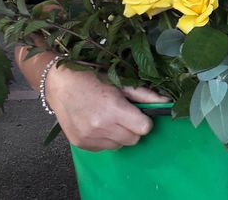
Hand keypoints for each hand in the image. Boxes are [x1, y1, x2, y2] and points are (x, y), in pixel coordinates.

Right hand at [45, 64, 167, 150]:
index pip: (144, 129)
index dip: (144, 121)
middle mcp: (101, 127)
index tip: (138, 113)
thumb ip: (145, 95)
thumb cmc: (93, 79)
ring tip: (109, 118)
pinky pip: (104, 148)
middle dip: (133, 128)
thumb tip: (168, 103)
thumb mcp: (121, 83)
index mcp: (114, 110)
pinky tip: (97, 124)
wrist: (60, 85)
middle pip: (134, 139)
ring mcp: (89, 138)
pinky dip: (105, 139)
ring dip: (119, 135)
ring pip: (119, 146)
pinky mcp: (81, 144)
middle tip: (124, 115)